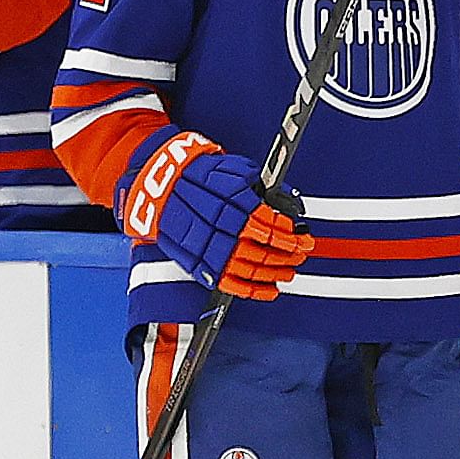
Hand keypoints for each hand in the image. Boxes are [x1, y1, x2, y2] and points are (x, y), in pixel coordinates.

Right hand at [118, 130, 313, 300]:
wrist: (157, 185)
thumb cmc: (196, 175)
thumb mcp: (231, 168)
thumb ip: (257, 183)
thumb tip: (285, 196)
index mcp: (233, 200)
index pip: (271, 223)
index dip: (291, 234)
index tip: (302, 238)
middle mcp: (222, 224)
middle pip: (264, 246)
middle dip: (288, 253)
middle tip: (300, 254)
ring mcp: (208, 246)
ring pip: (250, 266)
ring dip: (275, 272)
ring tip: (288, 272)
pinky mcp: (197, 262)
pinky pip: (229, 282)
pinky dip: (252, 290)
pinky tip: (270, 290)